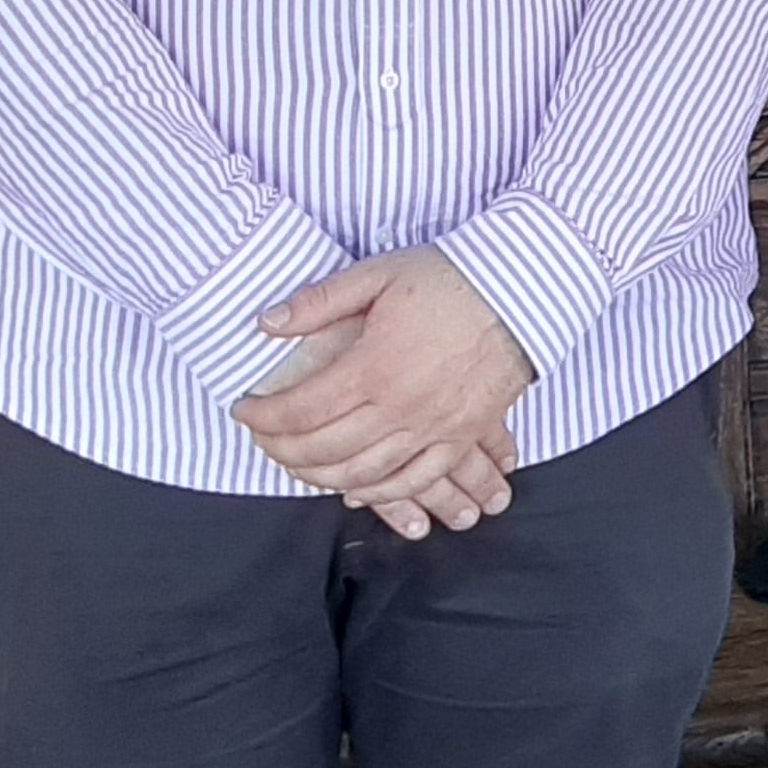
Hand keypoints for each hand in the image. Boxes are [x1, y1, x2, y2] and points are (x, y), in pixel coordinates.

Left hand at [233, 248, 535, 531]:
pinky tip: (357, 489)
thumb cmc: (449, 278)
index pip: (302, 409)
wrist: (522, 290)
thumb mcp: (377, 274)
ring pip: (365, 474)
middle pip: (325, 449)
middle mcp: (402, 406)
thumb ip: (319, 302)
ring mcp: (435, 426)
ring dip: (321, 477)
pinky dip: (381, 492)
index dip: (264, 416)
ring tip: (298, 465)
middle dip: (282, 451)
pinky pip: (416, 479)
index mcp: (374, 366)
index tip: (245, 410)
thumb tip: (266, 323)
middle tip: (263, 441)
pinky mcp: (462, 434)